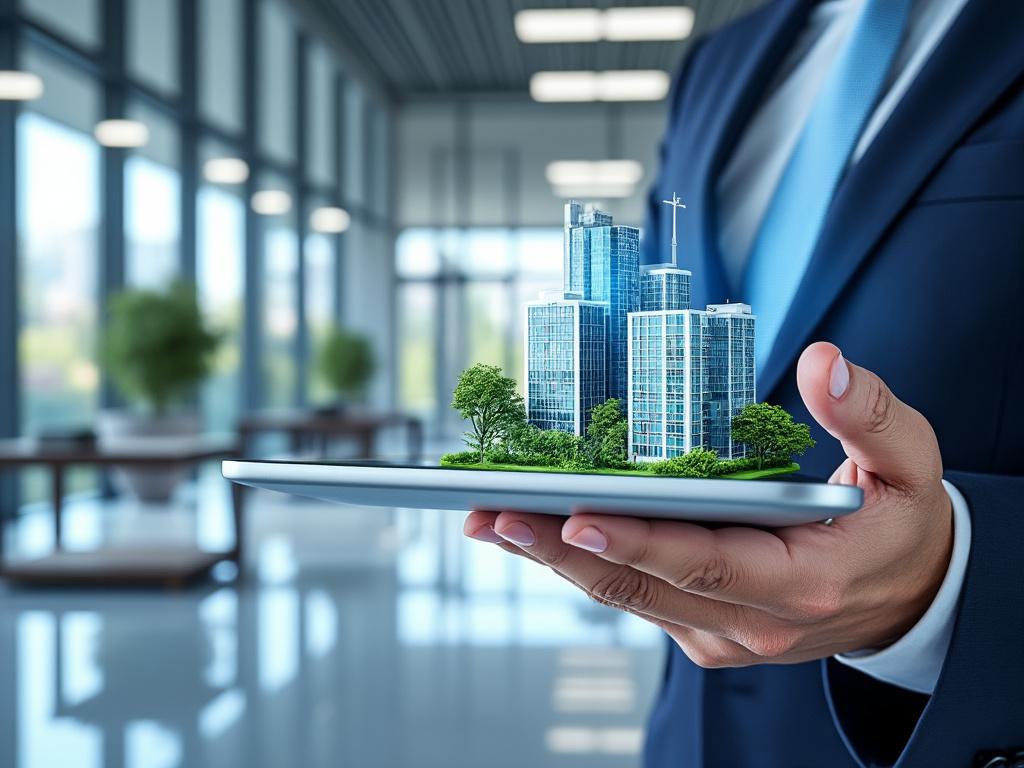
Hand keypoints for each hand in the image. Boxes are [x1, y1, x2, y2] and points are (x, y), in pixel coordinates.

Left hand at [463, 342, 953, 666]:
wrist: (906, 595)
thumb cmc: (899, 523)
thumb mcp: (911, 464)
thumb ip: (870, 414)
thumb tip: (823, 363)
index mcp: (804, 581)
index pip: (706, 563)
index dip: (640, 540)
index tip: (578, 514)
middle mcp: (754, 620)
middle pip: (644, 584)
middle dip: (564, 548)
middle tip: (496, 515)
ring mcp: (722, 633)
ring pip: (627, 595)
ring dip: (558, 558)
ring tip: (493, 520)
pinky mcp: (703, 630)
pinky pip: (635, 597)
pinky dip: (585, 564)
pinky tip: (540, 532)